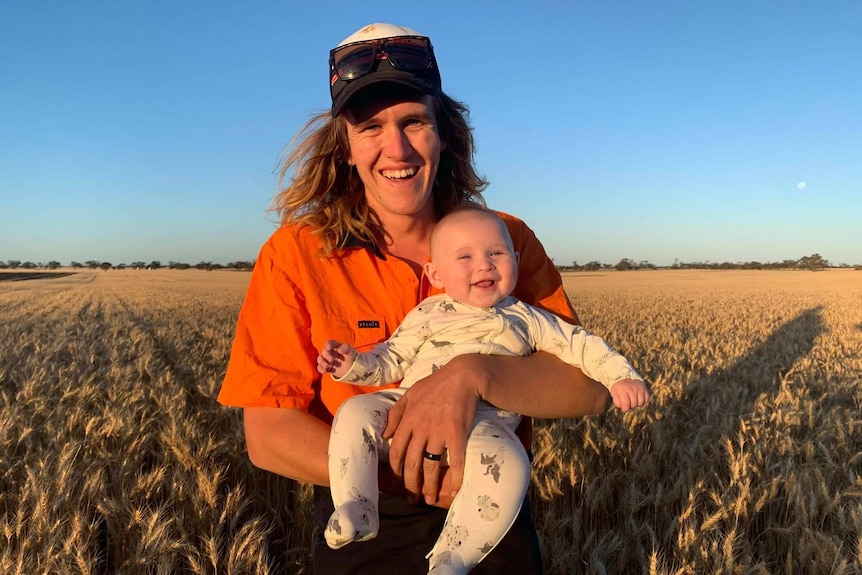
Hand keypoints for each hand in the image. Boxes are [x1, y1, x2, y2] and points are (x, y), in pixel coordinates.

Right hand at [316, 340, 357, 378]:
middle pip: (324, 352)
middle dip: (326, 355)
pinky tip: (325, 371)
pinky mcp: (327, 368)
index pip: (329, 343)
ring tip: (327, 366)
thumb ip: (346, 348)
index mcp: (335, 347)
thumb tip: (339, 350)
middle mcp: (330, 352)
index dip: (328, 345)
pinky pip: (320, 368)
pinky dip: (321, 369)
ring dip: (321, 362)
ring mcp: (328, 360)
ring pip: (320, 359)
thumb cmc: (351, 357)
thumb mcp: (350, 351)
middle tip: (332, 360)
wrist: (353, 368)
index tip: (329, 348)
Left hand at [382, 354, 483, 505]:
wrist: (463, 377)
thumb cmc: (436, 384)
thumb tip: (384, 434)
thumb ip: (396, 413)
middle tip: (411, 498)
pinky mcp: (457, 434)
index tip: (396, 481)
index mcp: (408, 420)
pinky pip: (455, 461)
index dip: (395, 469)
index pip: (396, 450)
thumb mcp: (410, 394)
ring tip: (429, 499)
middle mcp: (421, 429)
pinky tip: (454, 489)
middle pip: (411, 462)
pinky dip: (455, 477)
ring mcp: (439, 432)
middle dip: (410, 484)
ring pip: (431, 465)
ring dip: (430, 485)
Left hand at [609, 378, 649, 411]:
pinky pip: (646, 399)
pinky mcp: (644, 388)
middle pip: (634, 404)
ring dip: (636, 404)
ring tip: (633, 401)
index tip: (623, 409)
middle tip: (628, 404)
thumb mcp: (614, 394)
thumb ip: (617, 403)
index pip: (626, 404)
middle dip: (630, 406)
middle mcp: (632, 388)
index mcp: (623, 390)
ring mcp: (639, 388)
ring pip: (640, 403)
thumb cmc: (619, 388)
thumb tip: (624, 408)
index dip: (625, 409)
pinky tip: (638, 400)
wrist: (624, 376)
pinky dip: (642, 401)